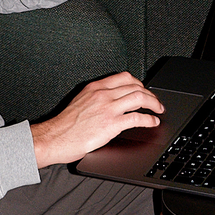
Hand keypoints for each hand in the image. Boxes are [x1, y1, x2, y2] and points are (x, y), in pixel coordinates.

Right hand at [31, 73, 163, 167]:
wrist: (56, 138)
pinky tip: (153, 122)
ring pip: (140, 98)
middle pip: (136, 86)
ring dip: (154, 104)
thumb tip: (112, 99)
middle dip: (150, 94)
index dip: (140, 83)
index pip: (124, 77)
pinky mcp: (111, 124)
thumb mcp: (81, 101)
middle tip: (156, 102)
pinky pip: (137, 118)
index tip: (145, 89)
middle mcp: (103, 94)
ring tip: (158, 110)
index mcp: (96, 88)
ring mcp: (108, 108)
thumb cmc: (66, 124)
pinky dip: (149, 119)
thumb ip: (97, 97)